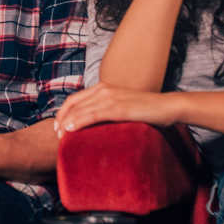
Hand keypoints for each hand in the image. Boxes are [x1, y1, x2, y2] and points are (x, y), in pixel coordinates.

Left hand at [54, 83, 180, 137]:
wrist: (167, 106)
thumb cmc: (145, 109)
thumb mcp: (121, 107)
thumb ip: (107, 110)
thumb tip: (95, 125)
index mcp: (103, 88)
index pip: (75, 99)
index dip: (63, 112)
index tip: (58, 126)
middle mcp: (104, 90)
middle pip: (74, 104)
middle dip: (62, 119)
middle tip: (57, 134)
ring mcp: (111, 98)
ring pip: (81, 110)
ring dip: (68, 123)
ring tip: (61, 136)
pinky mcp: (119, 108)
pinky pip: (94, 115)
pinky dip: (80, 121)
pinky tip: (71, 129)